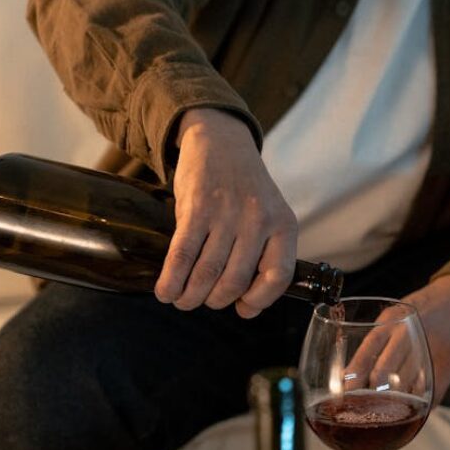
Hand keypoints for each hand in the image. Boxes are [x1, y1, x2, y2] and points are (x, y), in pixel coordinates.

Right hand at [154, 108, 297, 317]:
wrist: (221, 141)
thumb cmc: (245, 188)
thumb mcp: (269, 215)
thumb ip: (263, 252)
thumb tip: (247, 303)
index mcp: (283, 226)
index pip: (278, 276)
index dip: (259, 300)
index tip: (243, 308)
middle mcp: (258, 220)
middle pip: (235, 281)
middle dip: (216, 301)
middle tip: (204, 302)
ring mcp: (227, 213)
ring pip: (207, 273)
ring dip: (191, 296)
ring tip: (183, 301)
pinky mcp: (197, 207)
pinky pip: (182, 254)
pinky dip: (171, 279)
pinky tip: (165, 291)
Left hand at [346, 275, 449, 403]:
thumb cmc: (432, 308)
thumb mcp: (404, 313)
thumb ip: (383, 337)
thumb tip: (352, 374)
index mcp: (395, 317)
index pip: (368, 348)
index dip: (354, 374)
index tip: (341, 394)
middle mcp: (412, 332)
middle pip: (384, 372)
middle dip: (369, 396)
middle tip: (359, 411)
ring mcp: (432, 349)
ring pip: (405, 388)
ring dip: (392, 406)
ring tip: (380, 417)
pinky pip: (429, 395)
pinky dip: (417, 408)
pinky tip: (409, 411)